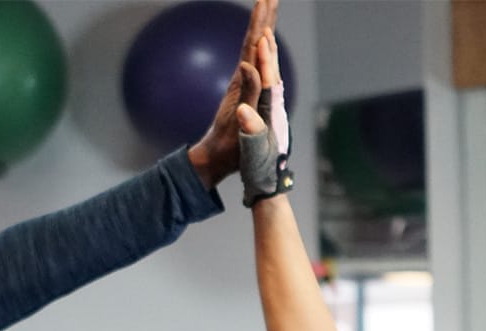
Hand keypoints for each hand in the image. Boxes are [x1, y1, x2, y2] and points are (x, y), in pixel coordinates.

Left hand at [187, 0, 277, 188]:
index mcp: (242, 84)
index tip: (266, 0)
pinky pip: (256, 64)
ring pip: (255, 51)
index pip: (252, 47)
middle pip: (254, 42)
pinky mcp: (247, 94)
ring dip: (263, 28)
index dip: (260, 24)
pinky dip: (262, 49)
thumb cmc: (231, 147)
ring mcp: (245, 86)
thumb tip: (247, 64)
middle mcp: (242, 80)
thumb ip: (248, 93)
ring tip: (269, 7)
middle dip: (263, 18)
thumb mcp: (242, 121)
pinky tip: (263, 43)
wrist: (216, 159)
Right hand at [238, 31, 292, 205]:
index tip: (262, 37)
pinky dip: (265, 73)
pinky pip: (267, 89)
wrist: (269, 189)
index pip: (268, 81)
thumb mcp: (253, 153)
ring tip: (266, 37)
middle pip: (274, 73)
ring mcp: (273, 115)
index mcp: (270, 117)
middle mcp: (275, 112)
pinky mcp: (269, 120)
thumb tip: (244, 111)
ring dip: (269, 56)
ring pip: (272, 78)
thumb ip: (250, 131)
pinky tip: (264, 69)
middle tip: (267, 25)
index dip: (265, 59)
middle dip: (270, 48)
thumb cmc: (260, 173)